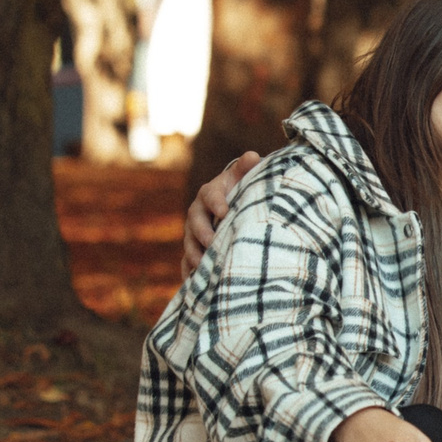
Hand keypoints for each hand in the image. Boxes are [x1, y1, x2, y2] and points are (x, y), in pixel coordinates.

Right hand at [182, 150, 263, 277]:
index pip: (210, 195)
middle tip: (212, 243)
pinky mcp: (194, 250)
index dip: (216, 202)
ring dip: (194, 255)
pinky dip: (189, 274)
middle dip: (202, 233)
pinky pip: (187, 263)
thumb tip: (253, 156)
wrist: (232, 206)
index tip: (226, 212)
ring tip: (203, 267)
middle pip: (195, 223)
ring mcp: (193, 233)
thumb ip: (247, 167)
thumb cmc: (241, 190)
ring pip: (189, 244)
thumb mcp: (244, 177)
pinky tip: (194, 286)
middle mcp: (197, 213)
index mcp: (210, 193)